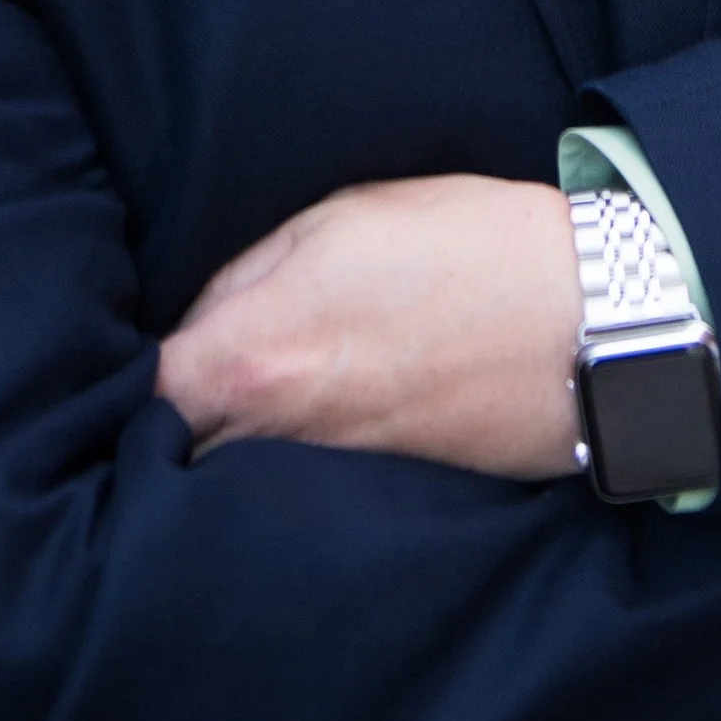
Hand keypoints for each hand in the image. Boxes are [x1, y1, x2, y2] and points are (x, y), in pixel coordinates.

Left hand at [156, 175, 583, 480]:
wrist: (597, 323)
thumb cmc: (470, 248)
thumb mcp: (343, 218)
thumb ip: (251, 271)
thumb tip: (207, 316)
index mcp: (257, 359)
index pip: (147, 395)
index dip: (123, 378)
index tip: (127, 358)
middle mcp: (282, 438)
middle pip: (182, 454)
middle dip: (169, 424)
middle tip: (178, 389)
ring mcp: (335, 481)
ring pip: (243, 483)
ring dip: (230, 452)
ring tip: (242, 411)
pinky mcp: (385, 502)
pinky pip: (310, 493)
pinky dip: (296, 473)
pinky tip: (310, 436)